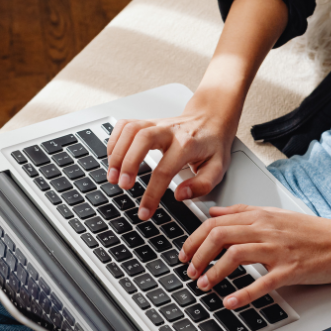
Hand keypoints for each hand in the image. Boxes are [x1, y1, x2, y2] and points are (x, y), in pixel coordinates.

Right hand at [105, 89, 238, 221]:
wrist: (212, 118)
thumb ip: (202, 185)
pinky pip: (125, 125)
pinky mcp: (147, 121)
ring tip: (112, 175)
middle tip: (122, 185)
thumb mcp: (218, 168)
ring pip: (130, 130)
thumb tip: (180, 195)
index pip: (165, 170)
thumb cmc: (213, 144)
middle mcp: (170, 130)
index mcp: (188, 144)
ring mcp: (156, 123)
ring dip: (117, 153)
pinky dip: (114, 141)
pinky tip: (113, 158)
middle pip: (142, 139)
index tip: (144, 211)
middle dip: (128, 163)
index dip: (152, 194)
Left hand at [178, 204, 330, 308]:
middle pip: (219, 235)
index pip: (216, 222)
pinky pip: (262, 282)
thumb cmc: (314, 233)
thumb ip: (243, 213)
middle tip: (189, 271)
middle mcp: (267, 229)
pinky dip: (242, 293)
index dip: (194, 238)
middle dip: (197, 255)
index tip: (185, 253)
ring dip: (213, 272)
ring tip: (203, 285)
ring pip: (235, 254)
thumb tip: (213, 212)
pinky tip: (229, 302)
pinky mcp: (291, 270)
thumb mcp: (276, 215)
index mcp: (261, 216)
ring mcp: (279, 249)